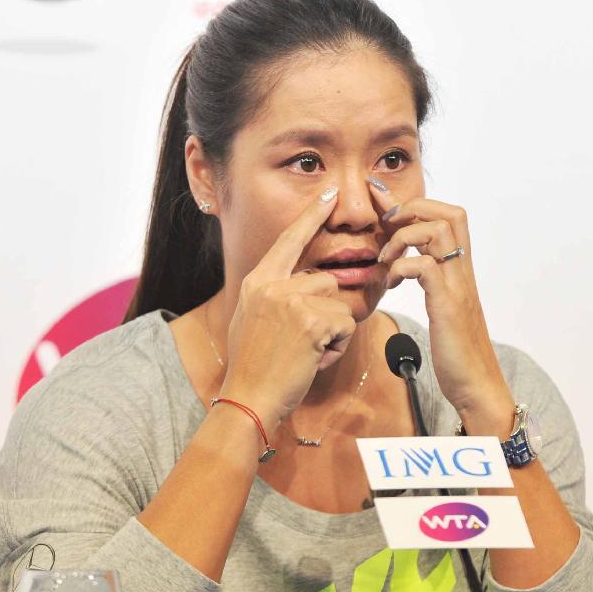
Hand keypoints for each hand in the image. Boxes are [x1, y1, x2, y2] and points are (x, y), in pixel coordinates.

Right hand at [218, 185, 357, 434]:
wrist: (248, 398)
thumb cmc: (254, 365)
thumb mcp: (253, 319)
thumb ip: (274, 296)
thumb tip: (303, 285)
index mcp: (257, 281)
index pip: (289, 240)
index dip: (311, 216)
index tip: (328, 193)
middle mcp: (271, 284)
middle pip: (324, 278)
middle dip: (326, 310)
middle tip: (304, 343)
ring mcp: (290, 300)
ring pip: (337, 301)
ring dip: (332, 330)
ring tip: (307, 352)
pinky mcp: (311, 320)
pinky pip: (344, 324)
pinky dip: (336, 346)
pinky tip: (313, 360)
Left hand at [369, 183, 514, 433]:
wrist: (476, 387)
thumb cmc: (456, 352)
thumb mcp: (442, 307)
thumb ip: (431, 282)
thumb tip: (407, 267)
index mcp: (460, 270)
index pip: (451, 216)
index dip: (417, 204)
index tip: (385, 207)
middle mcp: (463, 272)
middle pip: (449, 212)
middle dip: (412, 208)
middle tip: (387, 228)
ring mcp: (457, 287)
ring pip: (438, 231)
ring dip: (404, 236)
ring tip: (386, 258)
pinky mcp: (447, 306)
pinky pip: (425, 267)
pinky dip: (402, 267)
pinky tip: (392, 284)